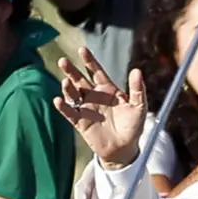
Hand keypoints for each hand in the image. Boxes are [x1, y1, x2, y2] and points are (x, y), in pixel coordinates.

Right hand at [55, 48, 145, 169]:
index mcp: (108, 90)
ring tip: (65, 81)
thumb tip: (137, 71)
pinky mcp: (80, 122)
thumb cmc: (133, 126)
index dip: (89, 61)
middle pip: (80, 80)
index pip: (96, 72)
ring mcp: (86, 108)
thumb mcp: (139, 107)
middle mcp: (94, 96)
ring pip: (73, 94)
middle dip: (71, 71)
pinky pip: (69, 112)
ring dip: (67, 87)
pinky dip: (63, 107)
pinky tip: (59, 100)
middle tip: (63, 61)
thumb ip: (137, 89)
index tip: (82, 50)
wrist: (124, 148)